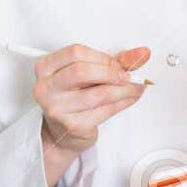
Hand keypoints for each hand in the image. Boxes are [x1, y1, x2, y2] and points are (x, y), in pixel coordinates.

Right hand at [33, 44, 148, 186]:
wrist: (62, 134)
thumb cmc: (74, 97)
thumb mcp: (88, 74)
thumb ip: (113, 62)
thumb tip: (141, 54)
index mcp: (46, 68)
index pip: (76, 53)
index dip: (103, 57)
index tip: (118, 63)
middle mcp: (46, 88)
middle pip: (83, 71)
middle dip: (112, 72)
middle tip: (128, 76)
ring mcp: (57, 108)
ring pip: (99, 93)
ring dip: (124, 89)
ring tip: (135, 87)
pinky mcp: (73, 125)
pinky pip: (105, 110)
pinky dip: (123, 102)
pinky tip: (129, 98)